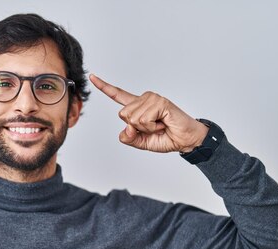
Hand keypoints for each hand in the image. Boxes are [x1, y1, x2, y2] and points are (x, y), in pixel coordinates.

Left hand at [89, 74, 208, 152]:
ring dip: (146, 129)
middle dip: (136, 128)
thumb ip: (129, 138)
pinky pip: (144, 120)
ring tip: (160, 125)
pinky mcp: (160, 102)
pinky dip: (152, 127)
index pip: (118, 95)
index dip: (104, 87)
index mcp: (137, 107)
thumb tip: (126, 128)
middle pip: (123, 115)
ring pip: (133, 118)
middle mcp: (143, 99)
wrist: (185, 140)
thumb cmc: (166, 138)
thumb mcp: (141, 142)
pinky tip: (163, 123)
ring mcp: (152, 99)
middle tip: (153, 128)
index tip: (92, 76)